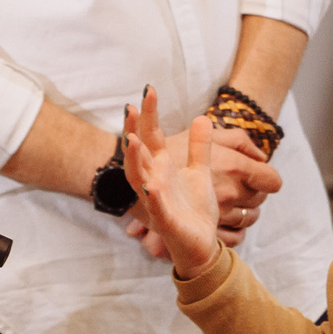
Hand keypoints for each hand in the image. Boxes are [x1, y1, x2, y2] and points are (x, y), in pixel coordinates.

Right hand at [126, 92, 277, 273]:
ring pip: (139, 179)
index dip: (149, 114)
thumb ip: (199, 146)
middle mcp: (154, 181)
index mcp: (162, 167)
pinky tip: (152, 184)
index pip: (152, 136)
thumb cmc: (194, 208)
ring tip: (133, 140)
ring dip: (134, 160)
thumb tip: (203, 118)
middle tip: (130, 107)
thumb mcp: (199, 171)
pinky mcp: (165, 222)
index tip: (148, 90)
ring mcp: (156, 201)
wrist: (200, 243)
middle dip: (133, 130)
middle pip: (139, 153)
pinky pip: (157, 208)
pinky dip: (154, 197)